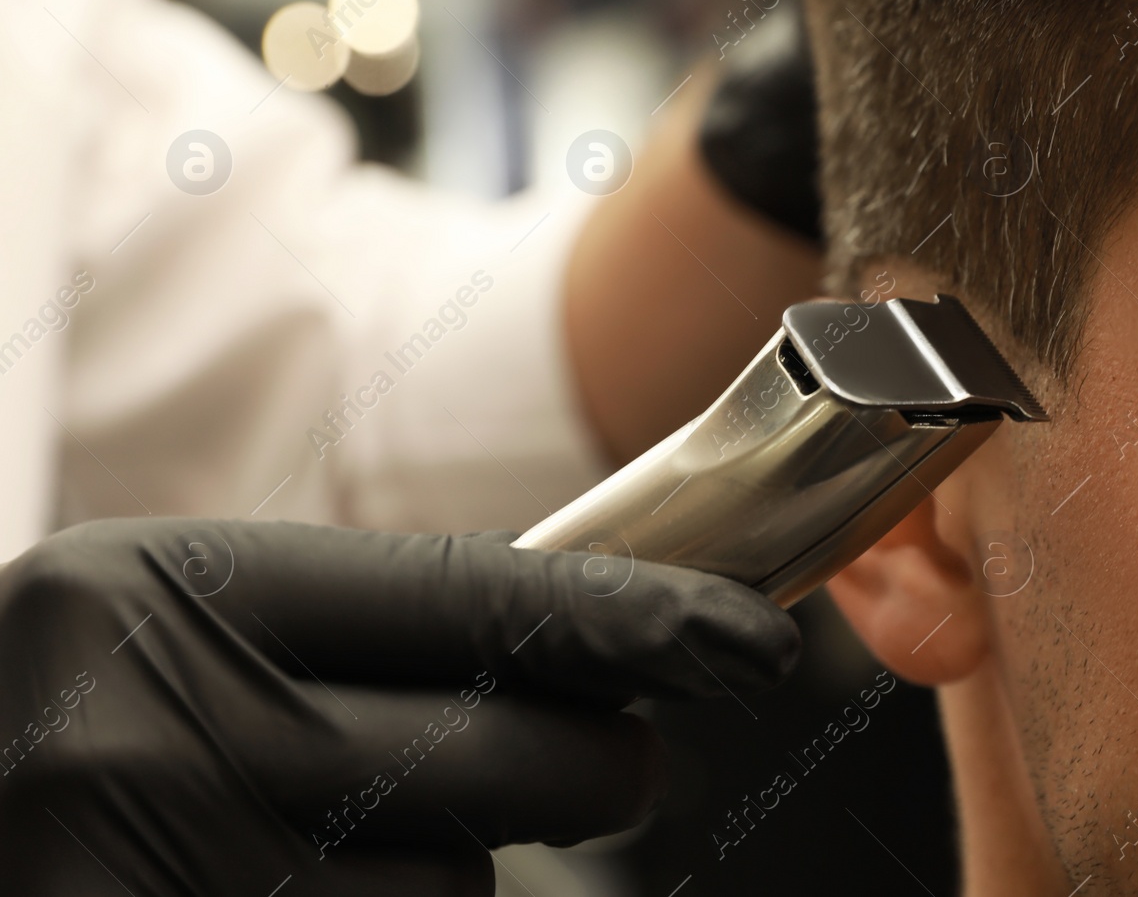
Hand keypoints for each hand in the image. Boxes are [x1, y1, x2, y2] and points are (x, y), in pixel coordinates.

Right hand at [0, 518, 797, 894]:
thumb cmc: (62, 720)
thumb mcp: (175, 625)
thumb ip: (365, 629)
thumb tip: (594, 652)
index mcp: (176, 591)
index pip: (483, 594)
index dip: (639, 619)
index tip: (747, 638)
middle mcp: (169, 733)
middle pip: (524, 765)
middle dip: (590, 768)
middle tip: (581, 758)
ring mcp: (173, 881)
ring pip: (461, 895)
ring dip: (441, 873)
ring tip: (305, 840)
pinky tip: (293, 885)